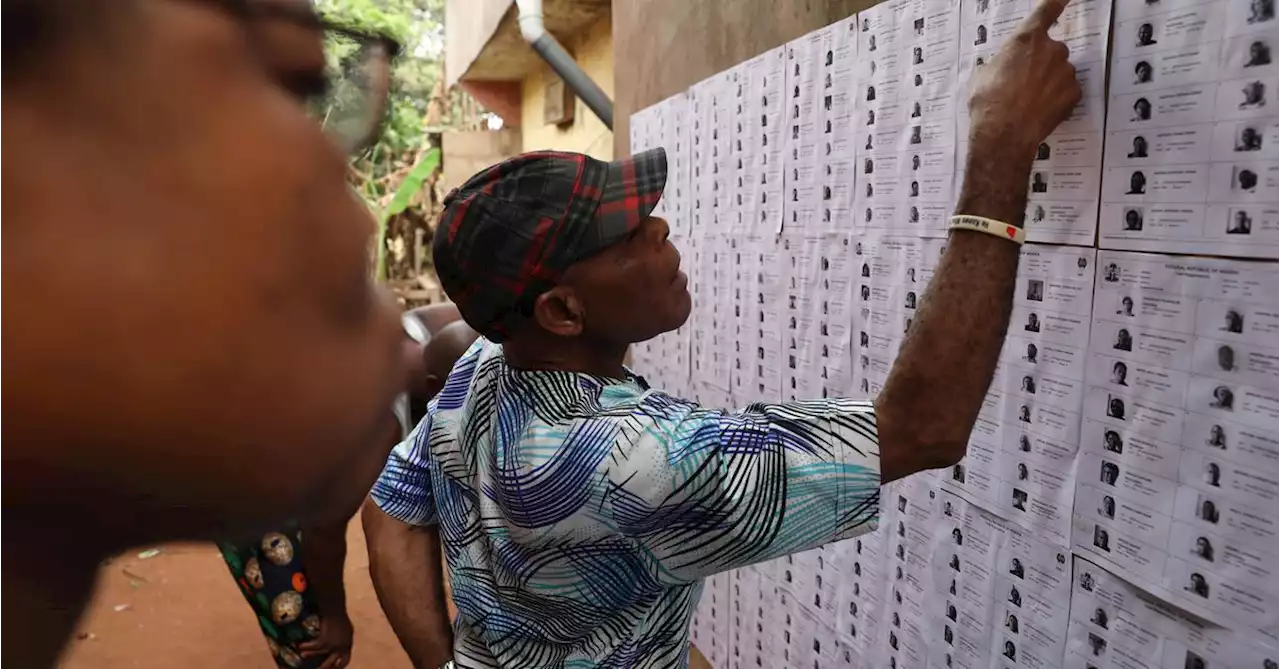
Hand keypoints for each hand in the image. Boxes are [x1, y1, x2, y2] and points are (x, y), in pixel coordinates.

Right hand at [298, 614, 353, 668]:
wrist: (335, 609)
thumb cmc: (339, 616)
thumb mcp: (345, 629)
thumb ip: (342, 638)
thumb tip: (337, 646)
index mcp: (348, 643)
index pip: (345, 660)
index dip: (339, 666)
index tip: (333, 668)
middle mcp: (343, 647)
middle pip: (337, 664)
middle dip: (327, 668)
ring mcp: (335, 645)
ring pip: (324, 659)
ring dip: (312, 657)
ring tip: (303, 656)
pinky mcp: (325, 641)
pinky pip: (314, 648)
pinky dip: (306, 647)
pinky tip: (300, 646)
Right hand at [967, 0, 1081, 164]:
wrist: (1003, 134)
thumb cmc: (988, 102)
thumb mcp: (982, 76)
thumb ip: (999, 63)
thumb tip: (999, 68)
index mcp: (1026, 38)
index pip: (1047, 10)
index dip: (1057, 2)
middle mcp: (1051, 49)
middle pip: (1051, 50)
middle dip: (1040, 63)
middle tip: (1022, 83)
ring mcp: (1066, 71)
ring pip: (1059, 72)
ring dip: (1048, 82)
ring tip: (1028, 102)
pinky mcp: (1074, 93)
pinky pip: (1067, 91)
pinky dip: (1057, 99)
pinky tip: (1040, 110)